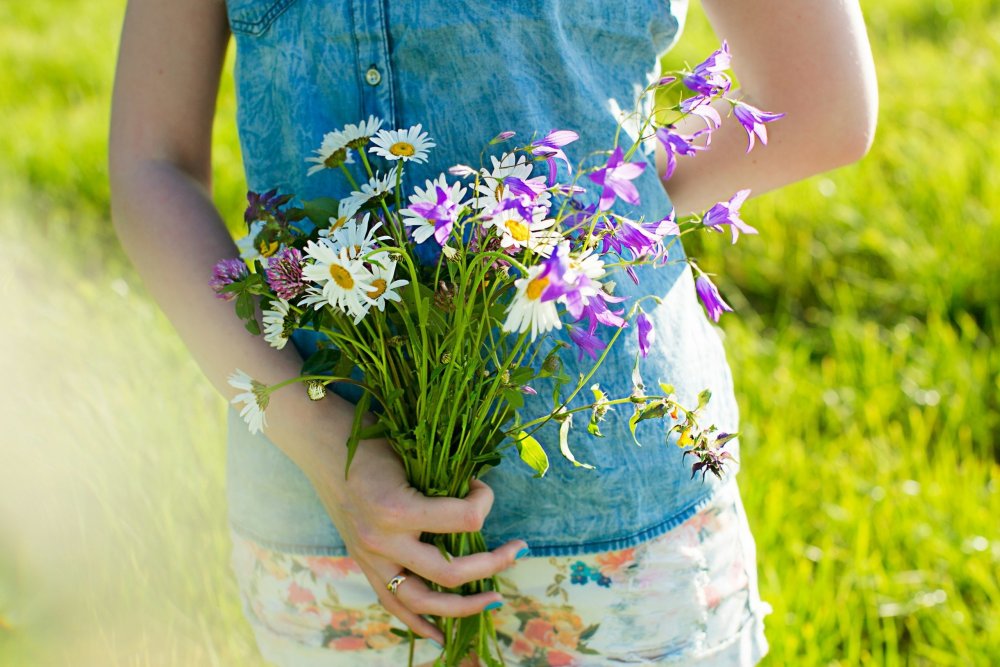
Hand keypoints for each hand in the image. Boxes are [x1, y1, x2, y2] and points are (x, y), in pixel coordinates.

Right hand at [301, 435, 525, 641]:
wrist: (324, 447)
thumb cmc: (373, 442)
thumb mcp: (413, 455)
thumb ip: (444, 483)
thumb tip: (479, 499)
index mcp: (398, 510)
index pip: (464, 520)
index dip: (484, 500)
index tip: (481, 485)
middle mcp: (383, 542)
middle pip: (450, 572)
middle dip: (493, 563)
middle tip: (517, 550)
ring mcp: (371, 559)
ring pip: (423, 602)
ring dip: (464, 606)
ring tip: (493, 601)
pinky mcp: (364, 566)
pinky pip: (393, 604)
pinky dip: (418, 624)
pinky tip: (441, 635)